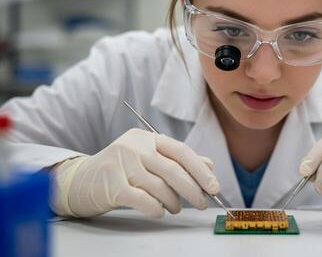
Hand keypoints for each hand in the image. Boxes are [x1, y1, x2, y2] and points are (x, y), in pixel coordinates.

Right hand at [51, 128, 219, 217]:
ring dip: (174, 201)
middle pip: (172, 169)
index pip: (181, 150)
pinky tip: (159, 211)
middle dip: (193, 189)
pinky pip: (142, 199)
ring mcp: (121, 164)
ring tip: (176, 207)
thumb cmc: (120, 170)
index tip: (214, 186)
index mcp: (146, 137)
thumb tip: (209, 166)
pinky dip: (156, 208)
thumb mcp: (149, 159)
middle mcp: (134, 147)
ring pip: (159, 186)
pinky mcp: (111, 185)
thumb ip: (177, 161)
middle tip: (203, 202)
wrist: (79, 181)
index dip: (200, 169)